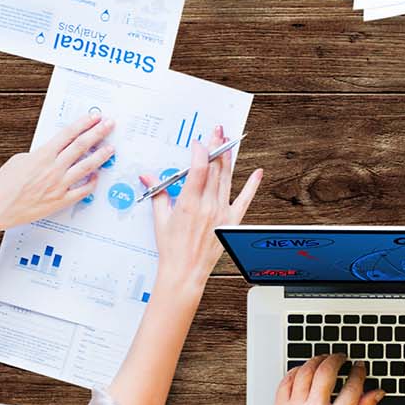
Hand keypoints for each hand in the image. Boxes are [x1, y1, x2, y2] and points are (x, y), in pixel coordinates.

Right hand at [0, 113, 114, 232]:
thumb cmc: (3, 185)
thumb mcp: (19, 160)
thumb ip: (39, 155)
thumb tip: (53, 152)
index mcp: (42, 156)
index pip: (68, 134)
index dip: (83, 124)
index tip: (94, 117)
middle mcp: (53, 169)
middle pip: (81, 146)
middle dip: (97, 133)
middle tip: (109, 124)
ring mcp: (59, 185)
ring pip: (86, 166)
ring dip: (101, 155)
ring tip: (111, 148)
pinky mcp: (60, 200)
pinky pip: (82, 190)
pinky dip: (92, 182)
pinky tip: (97, 175)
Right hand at [142, 126, 263, 296]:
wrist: (185, 272)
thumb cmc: (171, 249)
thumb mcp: (160, 219)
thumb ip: (157, 193)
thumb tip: (147, 176)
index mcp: (189, 204)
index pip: (198, 170)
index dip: (200, 152)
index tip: (198, 142)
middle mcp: (208, 206)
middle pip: (214, 170)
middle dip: (215, 148)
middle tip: (218, 131)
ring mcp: (222, 213)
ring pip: (227, 180)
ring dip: (228, 160)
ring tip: (229, 143)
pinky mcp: (231, 222)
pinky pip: (244, 200)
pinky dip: (252, 185)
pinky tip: (257, 173)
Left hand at [256, 354, 381, 404]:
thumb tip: (375, 394)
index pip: (352, 386)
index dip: (359, 372)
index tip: (360, 367)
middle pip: (327, 371)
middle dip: (338, 359)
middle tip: (343, 358)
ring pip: (305, 371)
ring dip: (317, 360)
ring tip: (325, 359)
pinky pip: (286, 381)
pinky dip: (296, 371)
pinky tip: (304, 370)